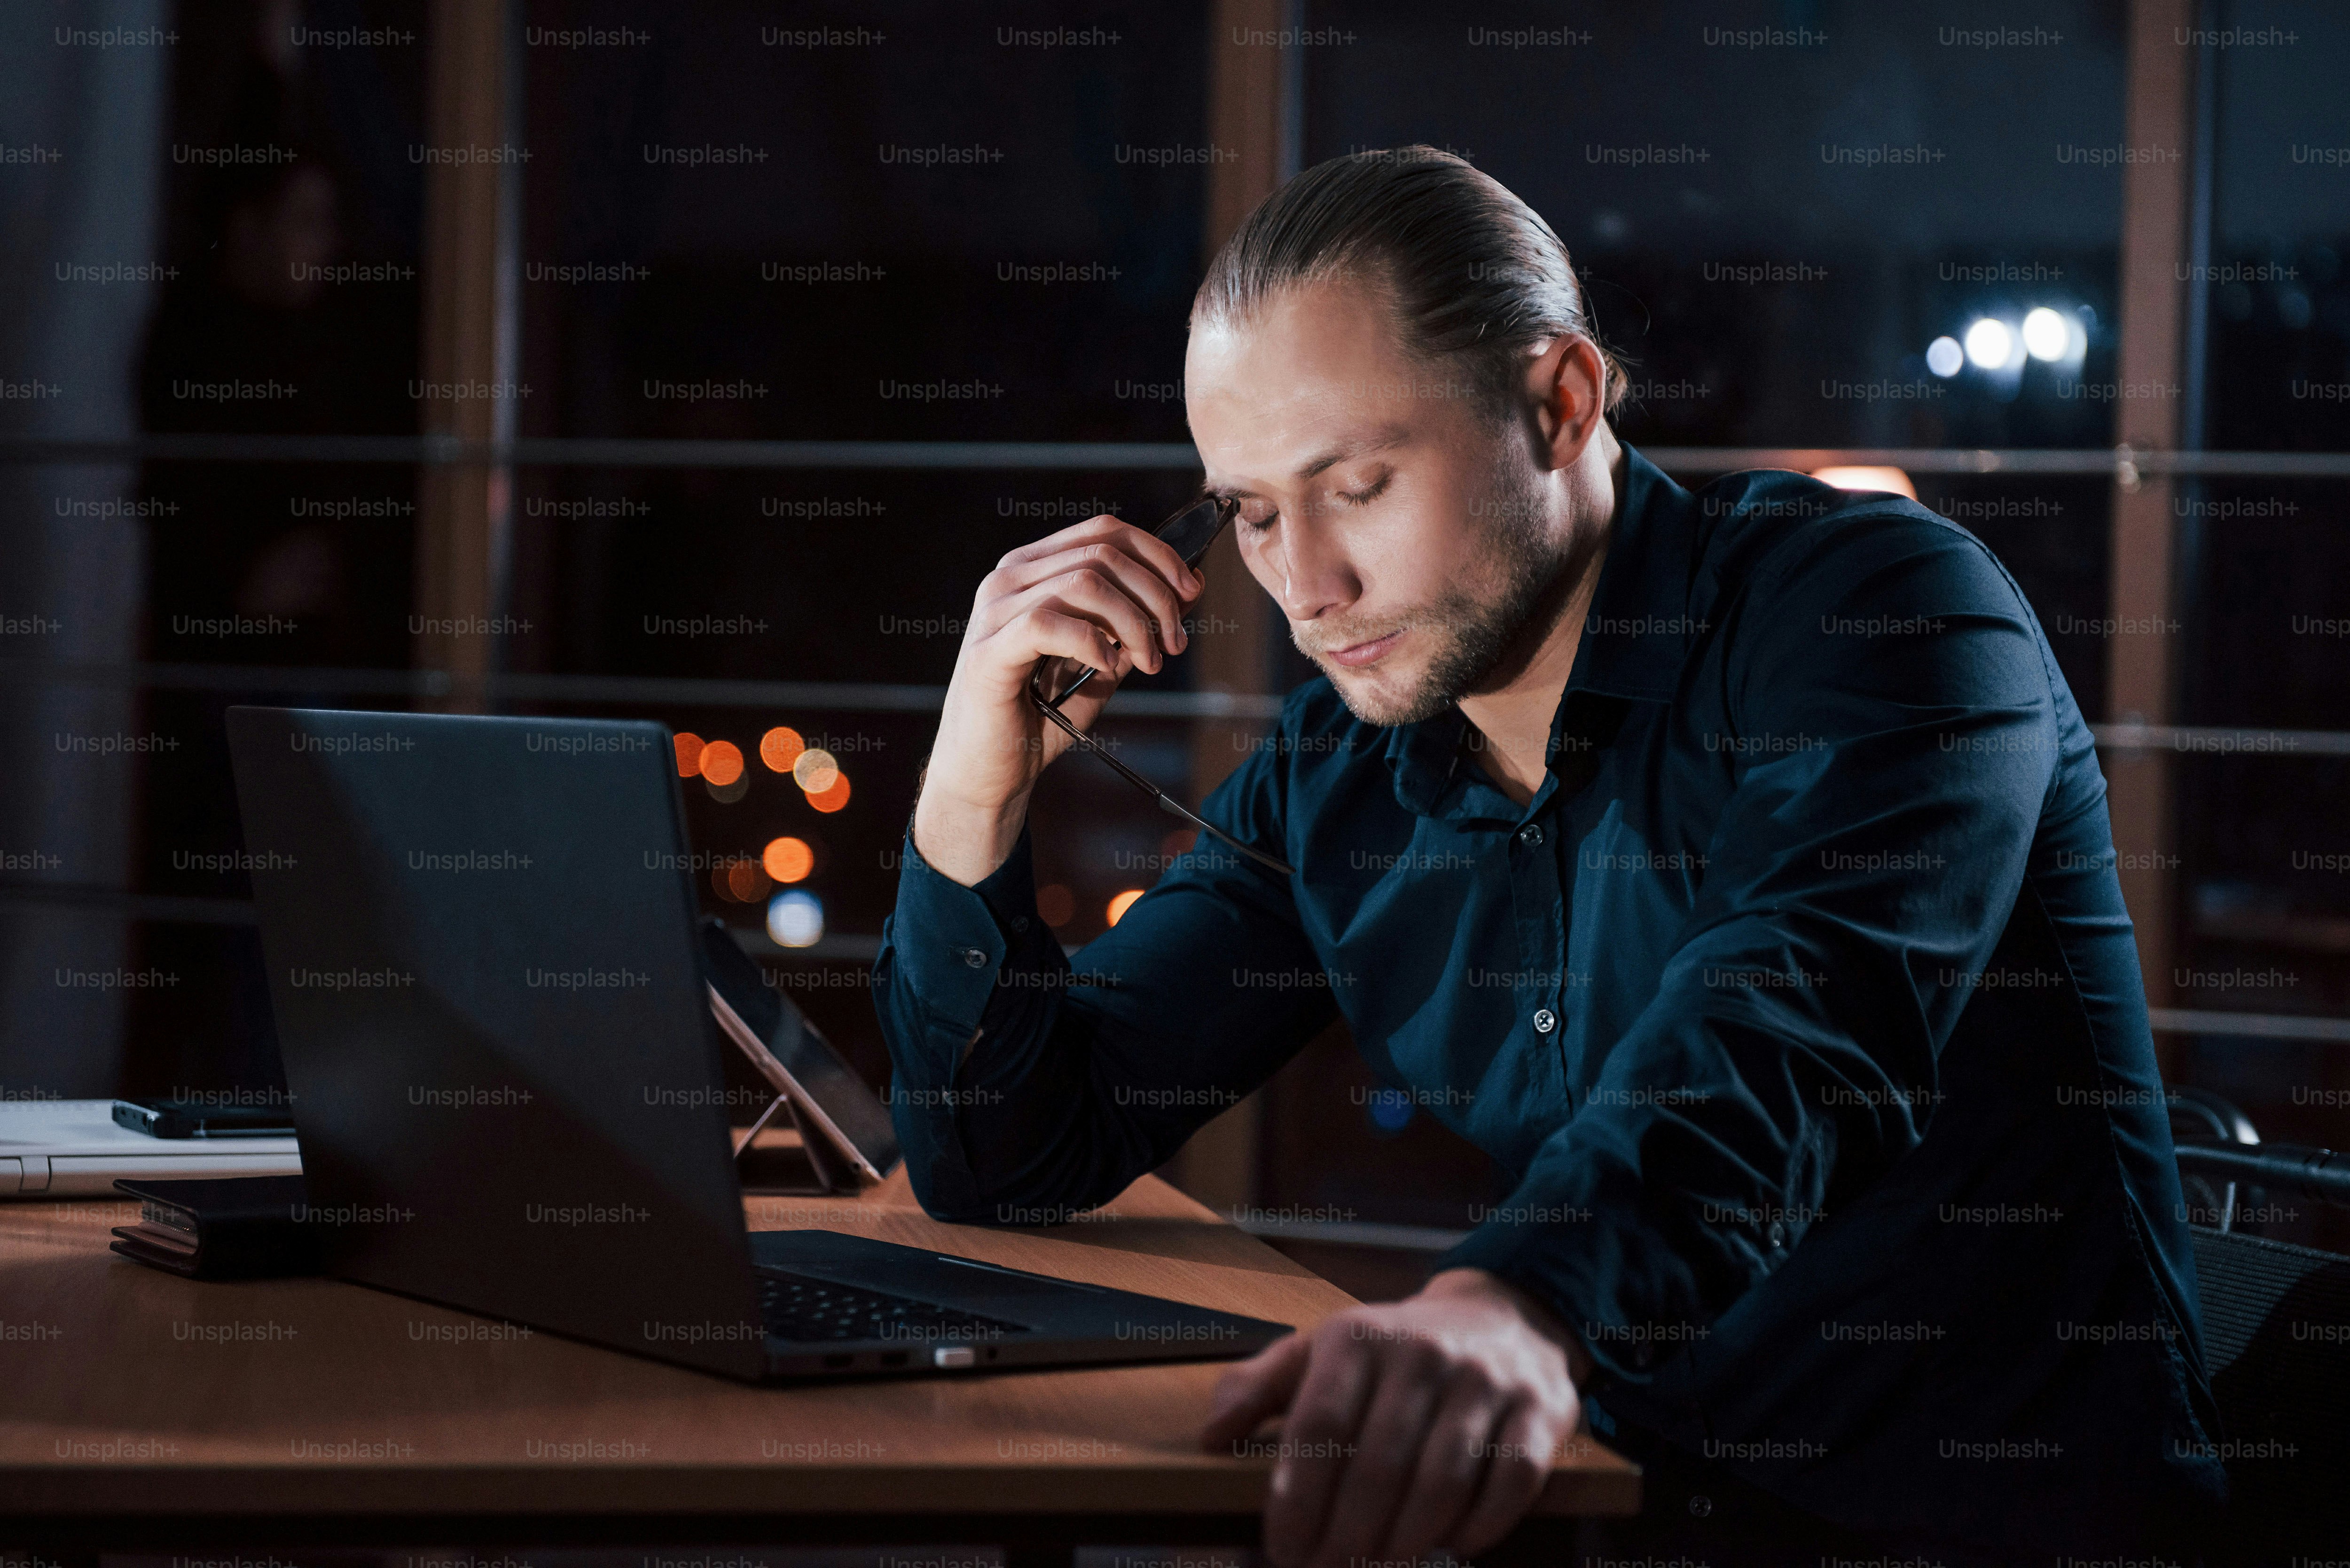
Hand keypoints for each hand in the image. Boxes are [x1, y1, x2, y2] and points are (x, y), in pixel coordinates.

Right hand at [913, 514, 1201, 885]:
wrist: (988, 773)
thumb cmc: (1039, 718)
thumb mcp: (1102, 663)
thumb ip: (1135, 625)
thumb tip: (1190, 588)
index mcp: (1032, 571)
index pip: (1103, 532)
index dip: (1157, 554)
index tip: (1191, 593)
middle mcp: (1008, 579)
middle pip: (1102, 554)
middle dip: (1156, 595)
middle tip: (1174, 642)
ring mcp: (994, 611)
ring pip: (1084, 582)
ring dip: (1133, 622)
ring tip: (1149, 661)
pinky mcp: (988, 651)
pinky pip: (1049, 621)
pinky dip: (1093, 643)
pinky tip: (1106, 668)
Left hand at [1199, 1268, 1587, 1566]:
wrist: (1501, 1316)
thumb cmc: (1393, 1353)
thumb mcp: (1319, 1351)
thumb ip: (1259, 1388)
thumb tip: (1209, 1435)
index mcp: (1357, 1337)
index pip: (1319, 1427)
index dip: (1298, 1498)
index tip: (1284, 1550)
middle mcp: (1421, 1352)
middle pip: (1377, 1465)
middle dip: (1347, 1536)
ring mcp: (1484, 1380)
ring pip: (1441, 1480)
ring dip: (1406, 1540)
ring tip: (1379, 1567)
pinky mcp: (1539, 1409)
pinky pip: (1510, 1481)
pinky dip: (1480, 1525)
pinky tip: (1453, 1546)